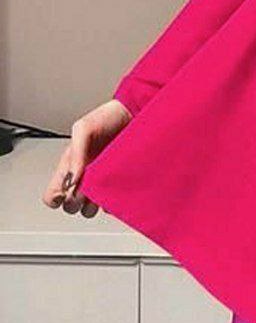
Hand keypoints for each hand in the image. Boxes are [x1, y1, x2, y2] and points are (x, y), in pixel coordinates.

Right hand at [42, 99, 131, 216]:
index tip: (68, 189)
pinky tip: (117, 189)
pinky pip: (112, 205)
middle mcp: (84, 177)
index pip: (53, 193)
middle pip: (71, 206)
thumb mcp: (83, 129)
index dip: (56, 196)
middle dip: (76, 201)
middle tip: (86, 186)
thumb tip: (72, 180)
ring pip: (90, 209)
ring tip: (102, 186)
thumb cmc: (108, 118)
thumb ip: (75, 153)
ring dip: (94, 204)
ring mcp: (102, 182)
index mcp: (70, 166)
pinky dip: (113, 203)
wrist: (136, 113)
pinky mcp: (120, 184)